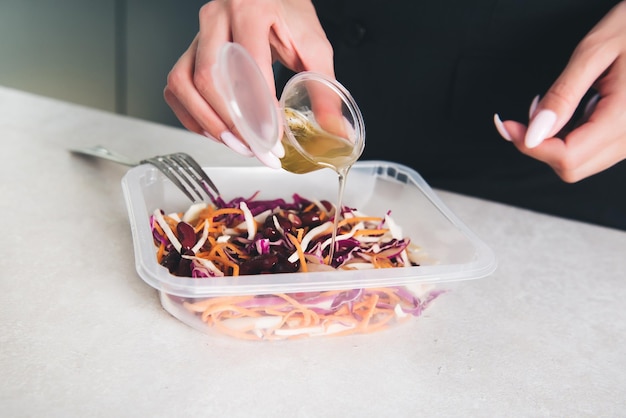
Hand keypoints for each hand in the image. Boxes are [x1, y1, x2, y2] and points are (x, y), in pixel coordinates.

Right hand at [163, 0, 333, 167]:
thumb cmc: (289, 15)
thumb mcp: (314, 46)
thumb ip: (325, 89)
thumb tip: (336, 131)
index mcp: (251, 9)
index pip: (248, 66)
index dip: (258, 110)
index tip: (273, 139)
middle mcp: (216, 19)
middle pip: (210, 78)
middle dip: (235, 123)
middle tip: (259, 149)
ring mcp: (197, 35)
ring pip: (185, 84)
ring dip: (210, 123)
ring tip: (240, 145)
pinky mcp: (188, 52)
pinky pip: (176, 90)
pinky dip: (194, 117)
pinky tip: (218, 131)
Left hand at [494, 1, 625, 181]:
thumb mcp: (595, 52)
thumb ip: (562, 95)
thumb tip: (533, 134)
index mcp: (625, 117)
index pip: (567, 157)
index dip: (530, 145)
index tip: (508, 125)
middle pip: (571, 167)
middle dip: (540, 145)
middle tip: (530, 112)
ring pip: (580, 163)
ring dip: (554, 143)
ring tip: (551, 107)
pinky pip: (592, 151)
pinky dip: (570, 137)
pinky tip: (570, 111)